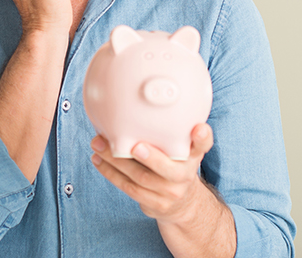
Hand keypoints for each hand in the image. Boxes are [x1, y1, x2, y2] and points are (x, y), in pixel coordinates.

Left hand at [90, 124, 213, 222]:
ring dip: (116, 161)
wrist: (182, 202)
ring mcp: (170, 193)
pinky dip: (111, 173)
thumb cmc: (176, 163)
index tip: (198, 128)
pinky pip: (129, 188)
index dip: (202, 137)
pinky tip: (98, 159)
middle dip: (151, 158)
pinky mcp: (155, 204)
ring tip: (98, 144)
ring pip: (141, 178)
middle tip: (134, 146)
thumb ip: (172, 128)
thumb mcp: (183, 147)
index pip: (203, 145)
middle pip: (169, 169)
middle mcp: (185, 175)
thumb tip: (140, 97)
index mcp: (193, 155)